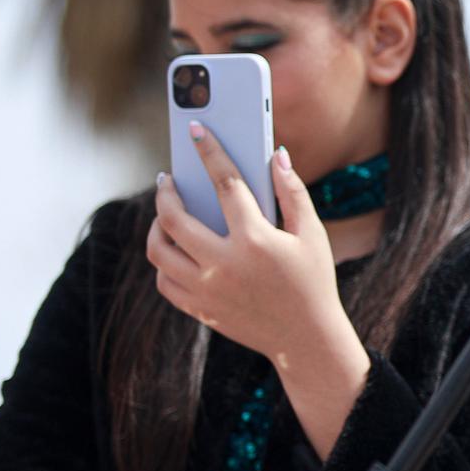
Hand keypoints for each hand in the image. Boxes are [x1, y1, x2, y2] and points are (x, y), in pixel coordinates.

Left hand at [148, 129, 357, 370]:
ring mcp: (206, 289)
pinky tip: (174, 248)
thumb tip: (276, 155)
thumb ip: (293, 192)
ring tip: (165, 215)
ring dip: (156, 227)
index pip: (225, 184)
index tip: (196, 131)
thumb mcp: (312, 235)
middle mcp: (223, 265)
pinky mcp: (198, 309)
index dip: (210, 152)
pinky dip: (164, 261)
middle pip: (174, 218)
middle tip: (168, 180)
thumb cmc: (313, 281)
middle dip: (166, 192)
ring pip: (158, 250)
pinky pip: (164, 280)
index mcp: (255, 241)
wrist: (306, 339)